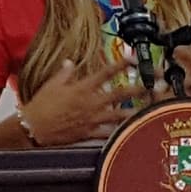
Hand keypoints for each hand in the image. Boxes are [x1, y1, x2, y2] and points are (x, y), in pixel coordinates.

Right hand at [19, 59, 147, 145]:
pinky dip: (120, 131)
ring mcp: (92, 118)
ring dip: (137, 111)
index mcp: (82, 87)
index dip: (121, 64)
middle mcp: (91, 102)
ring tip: (153, 109)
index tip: (134, 58)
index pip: (106, 72)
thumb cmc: (41, 105)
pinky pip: (108, 132)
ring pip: (120, 114)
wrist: (33, 128)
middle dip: (141, 88)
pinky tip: (132, 130)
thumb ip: (64, 72)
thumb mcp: (52, 84)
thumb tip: (70, 63)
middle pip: (121, 93)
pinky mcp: (89, 133)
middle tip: (156, 84)